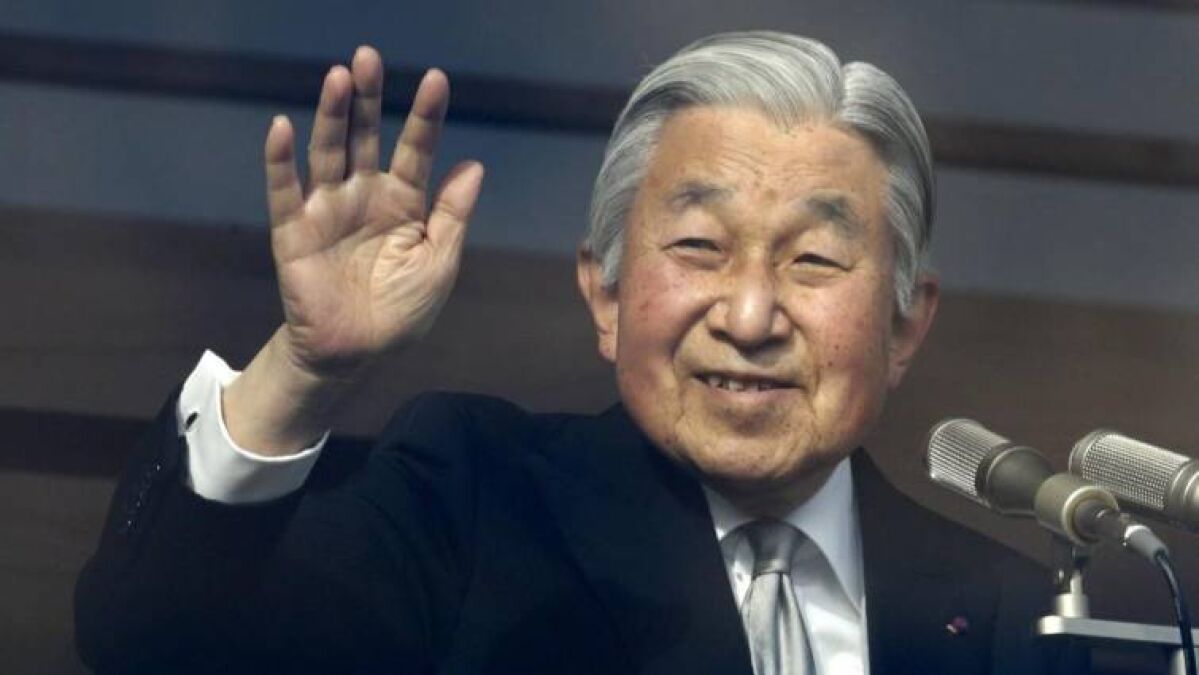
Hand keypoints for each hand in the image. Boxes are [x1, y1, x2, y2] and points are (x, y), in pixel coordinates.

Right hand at [222, 47, 481, 453]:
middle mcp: (364, 195)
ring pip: (329, 153)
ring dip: (332, 116)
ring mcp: (327, 209)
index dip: (426, 116)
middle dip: (369, 99)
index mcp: (404, 202)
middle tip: (370, 58)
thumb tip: (475, 165)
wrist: (356, 355)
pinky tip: (281, 127)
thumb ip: (451, 214)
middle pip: (366, 137)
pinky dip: (280, 160)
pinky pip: (284, 191)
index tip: (437, 80)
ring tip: (339, 78)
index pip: (416, 149)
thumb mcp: (438, 264)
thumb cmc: (401, 311)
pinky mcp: (293, 231)